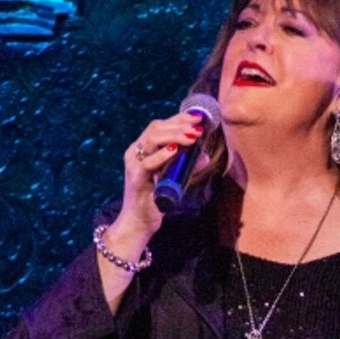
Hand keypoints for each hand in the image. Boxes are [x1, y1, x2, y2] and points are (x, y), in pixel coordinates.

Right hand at [108, 109, 210, 254]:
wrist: (140, 222)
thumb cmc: (156, 200)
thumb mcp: (175, 180)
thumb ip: (187, 167)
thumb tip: (205, 156)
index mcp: (144, 149)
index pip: (160, 125)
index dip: (179, 118)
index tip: (198, 117)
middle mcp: (136, 151)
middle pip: (156, 128)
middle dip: (179, 124)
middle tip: (198, 127)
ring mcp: (134, 163)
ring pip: (152, 140)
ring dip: (174, 136)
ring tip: (193, 136)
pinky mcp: (135, 178)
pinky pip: (148, 163)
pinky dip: (163, 155)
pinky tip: (176, 151)